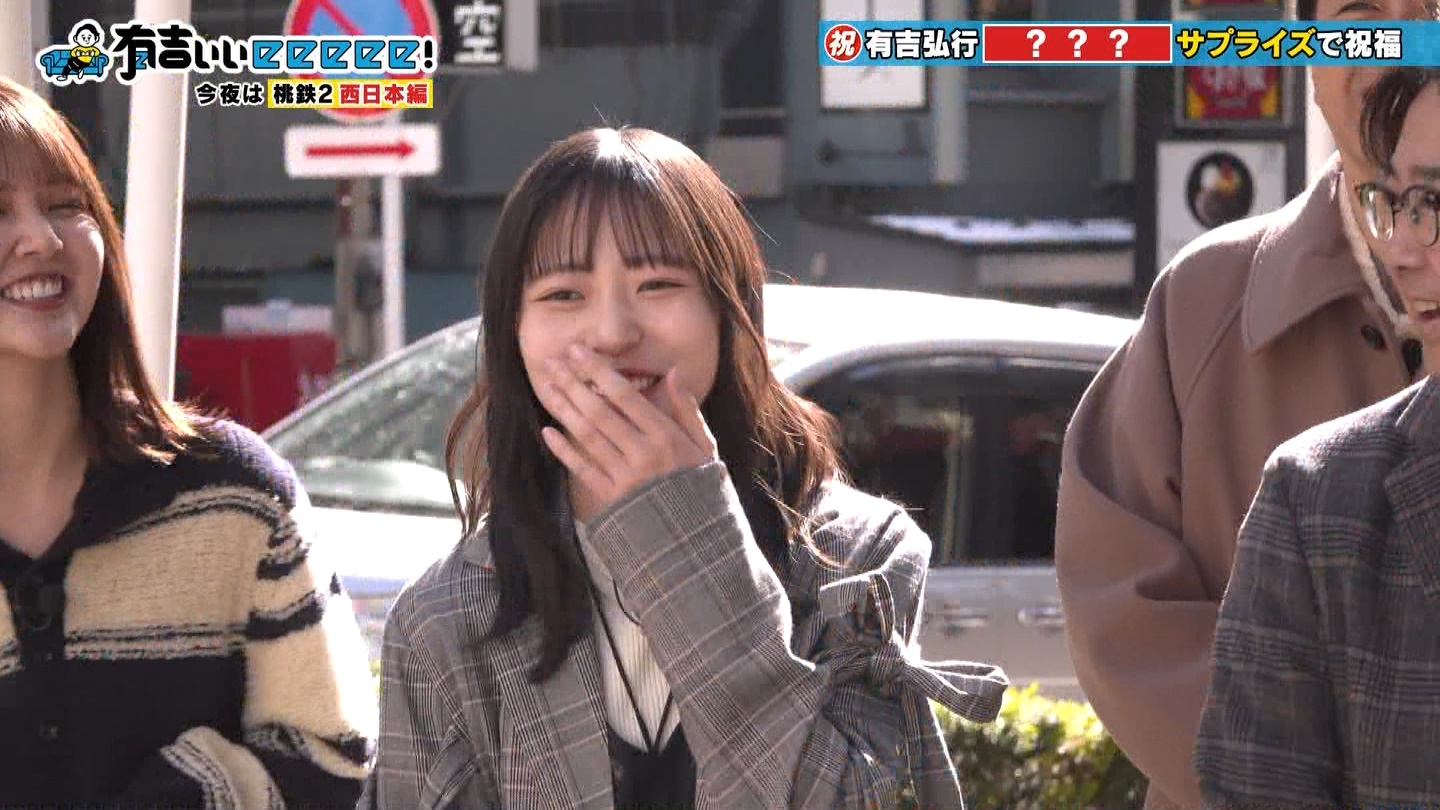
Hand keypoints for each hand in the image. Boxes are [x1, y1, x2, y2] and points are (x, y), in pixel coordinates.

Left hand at [537, 344, 716, 510]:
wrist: (697, 541)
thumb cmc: (701, 487)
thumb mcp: (704, 445)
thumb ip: (686, 408)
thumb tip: (673, 371)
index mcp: (666, 437)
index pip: (625, 396)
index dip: (599, 371)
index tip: (579, 352)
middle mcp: (643, 454)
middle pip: (599, 412)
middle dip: (573, 384)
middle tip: (553, 362)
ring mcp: (625, 477)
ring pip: (587, 437)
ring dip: (564, 410)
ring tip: (547, 387)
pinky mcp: (612, 499)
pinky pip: (582, 470)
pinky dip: (563, 451)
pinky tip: (547, 432)